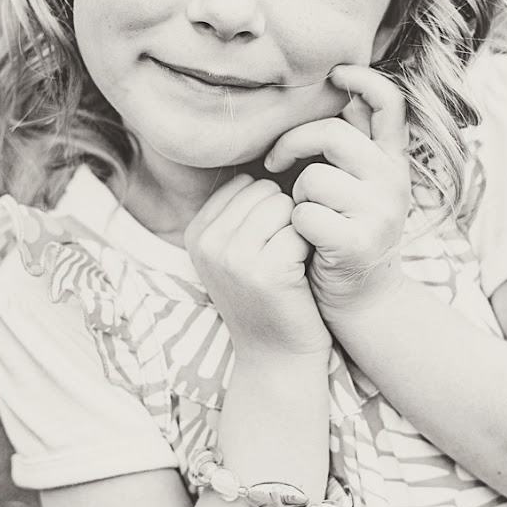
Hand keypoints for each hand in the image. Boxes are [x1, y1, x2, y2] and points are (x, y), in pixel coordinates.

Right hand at [184, 174, 331, 362]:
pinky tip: (301, 274)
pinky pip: (300, 229)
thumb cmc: (268, 296)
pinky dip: (310, 247)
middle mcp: (207, 243)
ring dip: (298, 230)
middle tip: (283, 257)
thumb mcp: (239, 251)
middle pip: (265, 190)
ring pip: (284, 205)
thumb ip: (244, 208)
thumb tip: (273, 150)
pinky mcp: (265, 271)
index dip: (269, 210)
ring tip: (290, 264)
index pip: (245, 184)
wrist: (277, 356)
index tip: (267, 247)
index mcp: (196, 232)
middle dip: (285, 217)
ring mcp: (233, 257)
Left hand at [264, 64, 410, 324]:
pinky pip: (305, 215)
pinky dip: (295, 227)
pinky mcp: (359, 242)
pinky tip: (305, 241)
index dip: (364, 79)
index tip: (336, 73)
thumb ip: (349, 145)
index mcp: (393, 161)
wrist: (360, 301)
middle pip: (333, 134)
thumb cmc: (342, 234)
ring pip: (314, 178)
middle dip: (292, 144)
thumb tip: (336, 84)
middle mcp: (394, 181)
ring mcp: (381, 212)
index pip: (391, 102)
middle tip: (272, 161)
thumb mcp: (356, 185)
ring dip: (295, 197)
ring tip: (303, 217)